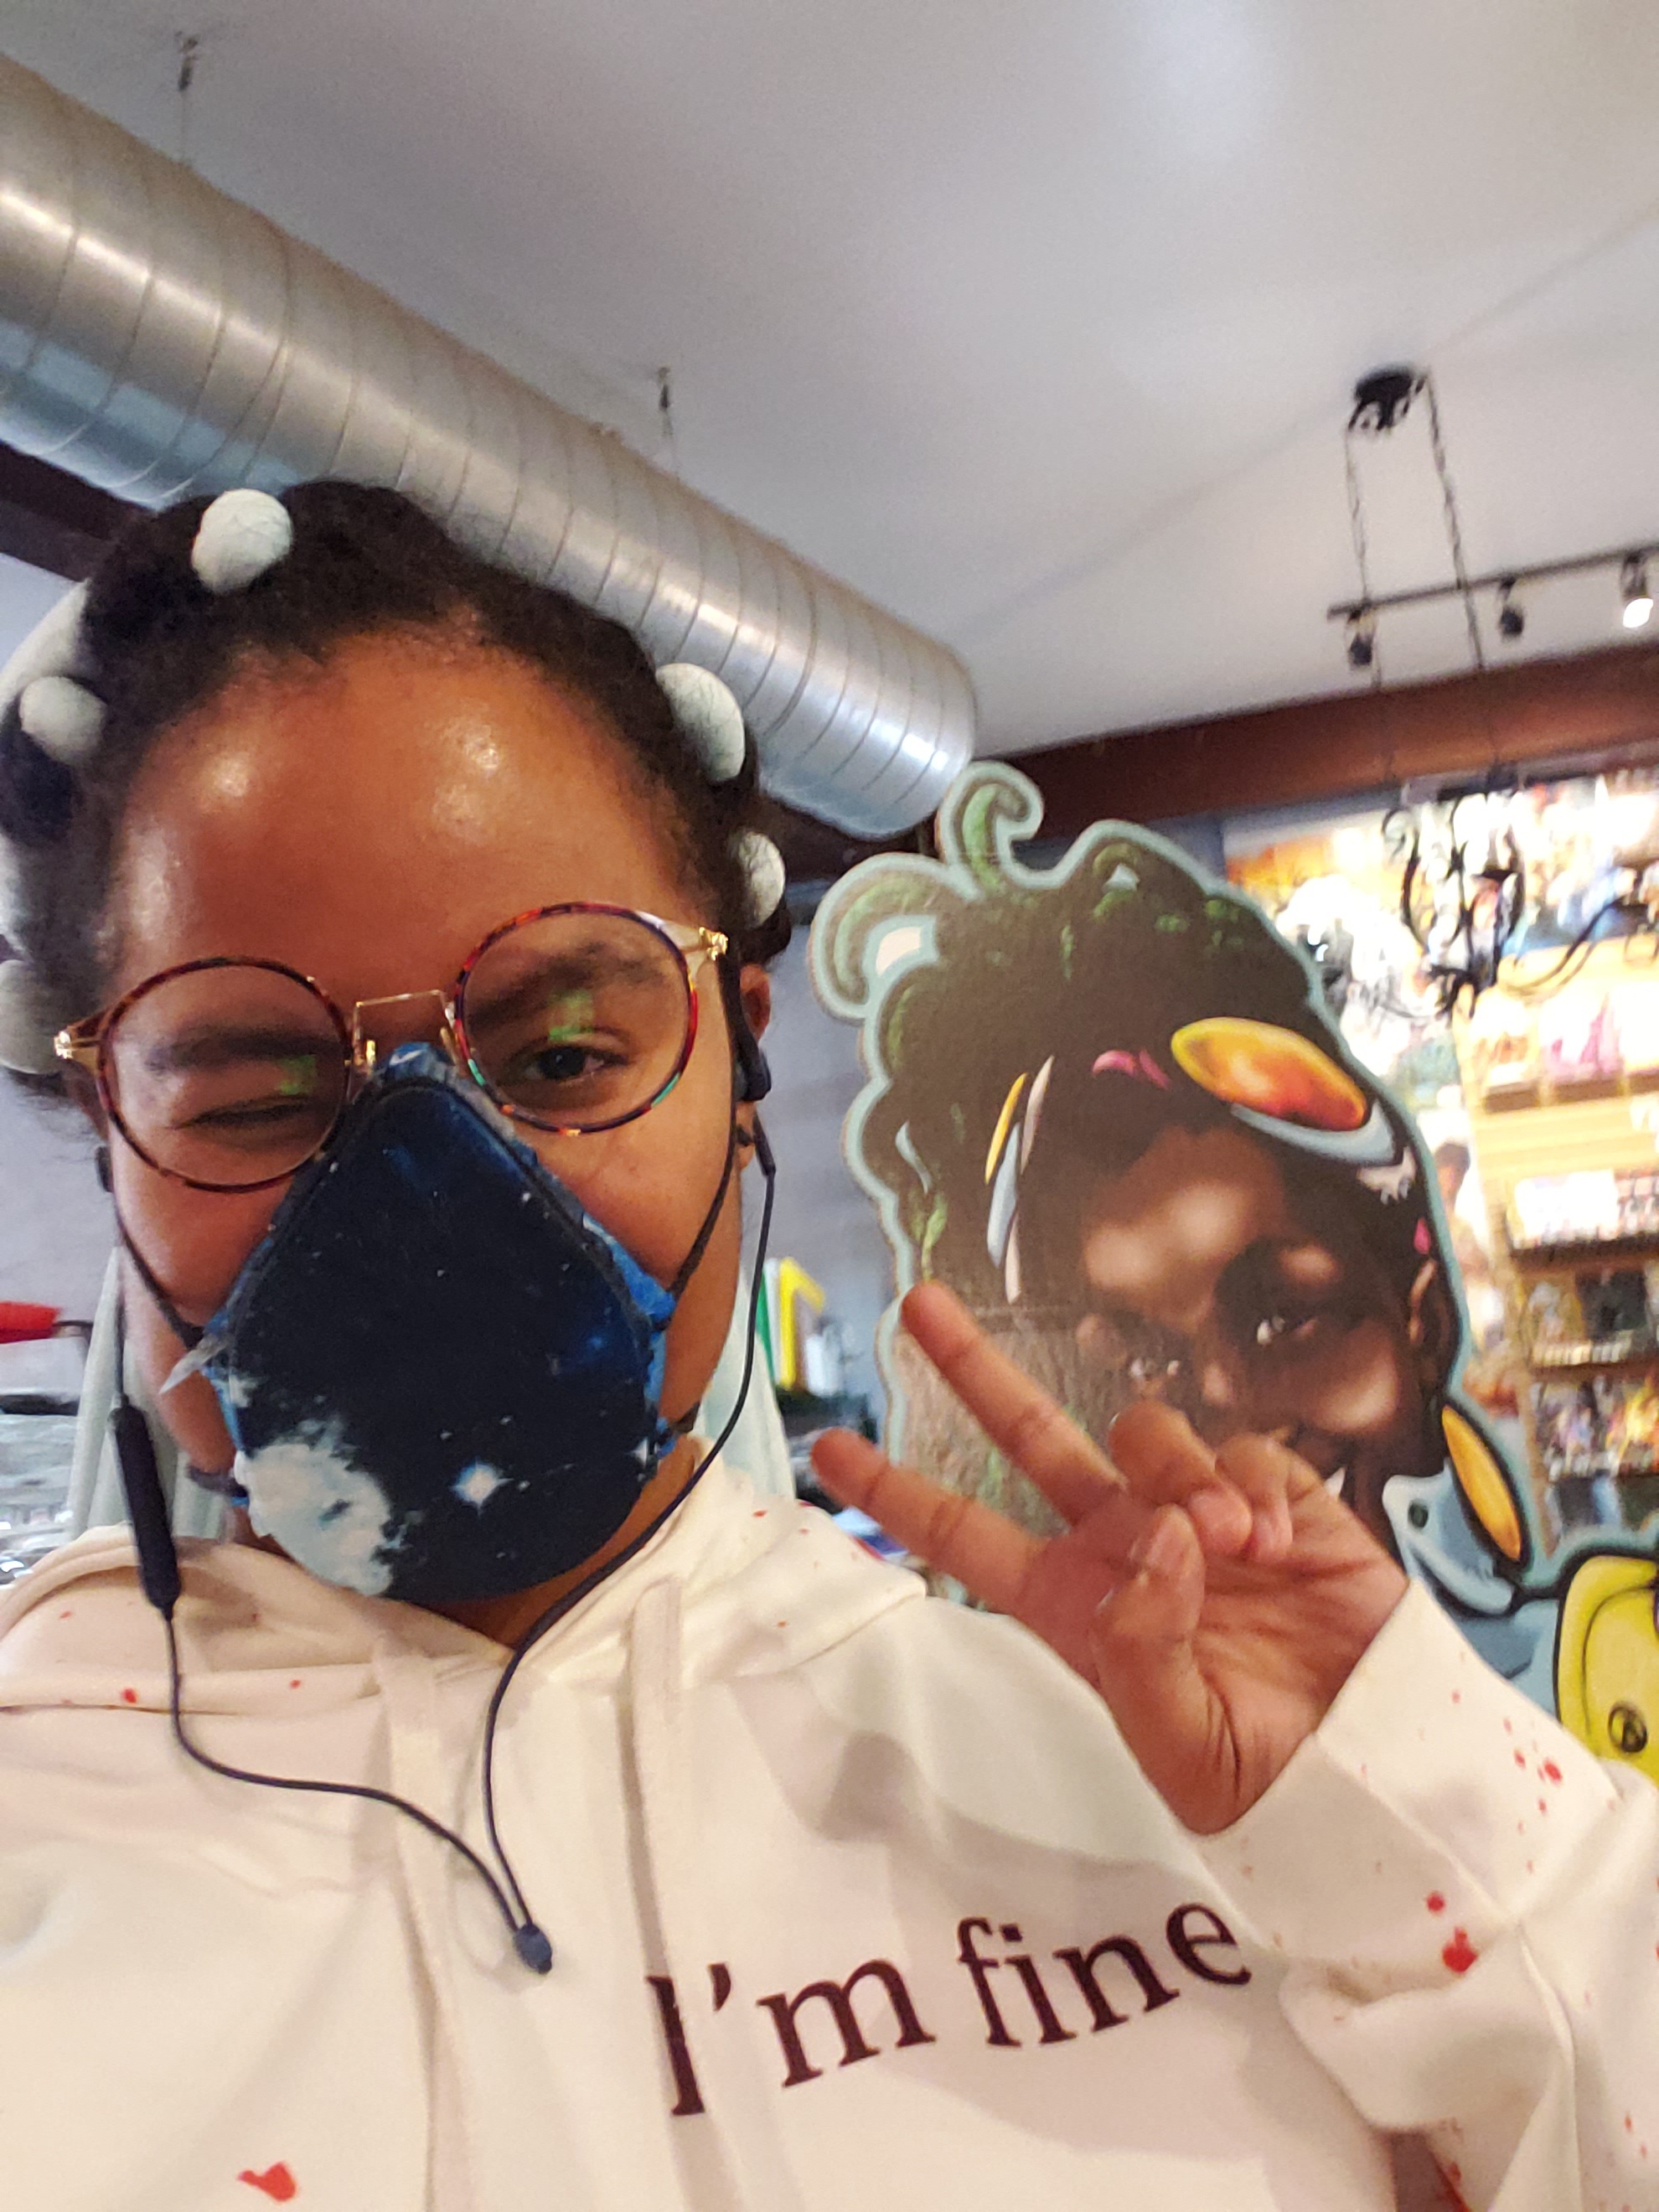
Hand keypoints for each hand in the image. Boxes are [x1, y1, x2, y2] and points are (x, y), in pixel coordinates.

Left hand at [811, 1283, 1408, 1833]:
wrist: (1381, 1764)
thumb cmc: (1270, 1775)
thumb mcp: (1182, 1748)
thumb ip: (1143, 1651)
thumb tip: (1153, 1540)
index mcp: (1075, 1605)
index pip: (966, 1535)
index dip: (896, 1492)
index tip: (826, 1448)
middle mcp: (1122, 1545)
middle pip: (1030, 1433)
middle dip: (974, 1365)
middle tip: (917, 1302)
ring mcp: (1196, 1513)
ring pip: (1143, 1431)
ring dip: (1180, 1473)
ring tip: (1236, 1546)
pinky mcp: (1276, 1494)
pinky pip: (1241, 1449)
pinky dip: (1259, 1488)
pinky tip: (1284, 1546)